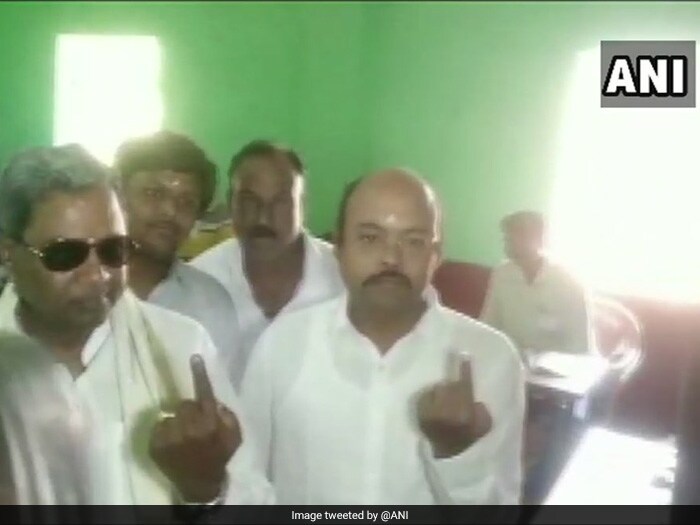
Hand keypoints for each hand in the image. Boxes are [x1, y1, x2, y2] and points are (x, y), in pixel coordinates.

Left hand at [150, 354, 240, 502]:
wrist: (200, 484)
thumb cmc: (219, 456)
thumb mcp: (234, 435)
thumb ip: (228, 416)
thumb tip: (215, 402)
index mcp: (210, 423)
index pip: (204, 393)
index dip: (200, 374)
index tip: (194, 357)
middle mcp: (190, 428)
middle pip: (184, 404)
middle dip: (189, 411)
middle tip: (194, 422)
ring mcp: (171, 438)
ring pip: (170, 415)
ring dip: (177, 422)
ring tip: (183, 435)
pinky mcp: (156, 446)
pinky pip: (159, 426)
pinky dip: (165, 432)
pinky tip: (173, 443)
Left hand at [417, 353, 491, 457]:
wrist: (449, 453)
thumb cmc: (469, 437)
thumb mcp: (485, 424)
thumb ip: (481, 409)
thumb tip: (473, 398)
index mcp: (465, 412)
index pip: (465, 385)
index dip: (465, 369)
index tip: (464, 355)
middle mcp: (446, 410)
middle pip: (449, 385)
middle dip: (453, 388)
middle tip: (455, 392)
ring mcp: (431, 412)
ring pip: (437, 389)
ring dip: (441, 392)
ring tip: (444, 401)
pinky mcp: (420, 414)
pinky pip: (425, 396)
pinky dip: (430, 398)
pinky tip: (434, 405)